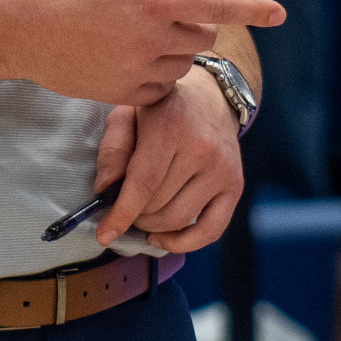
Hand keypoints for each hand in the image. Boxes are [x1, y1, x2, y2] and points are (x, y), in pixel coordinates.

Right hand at [5, 0, 283, 106]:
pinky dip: (154, 74)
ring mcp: (138, 69)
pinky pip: (159, 88)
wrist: (19, 29)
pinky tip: (125, 57)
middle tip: (154, 10)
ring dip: (172, 50)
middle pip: (200, 36)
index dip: (252, 9)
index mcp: (154, 1)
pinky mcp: (122, 92)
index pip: (216, 6)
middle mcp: (153, 39)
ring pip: (181, 64)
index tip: (279, 14)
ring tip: (134, 34)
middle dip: (190, 23)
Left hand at [92, 65, 243, 251]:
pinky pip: (211, 230)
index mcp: (171, 126)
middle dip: (133, 213)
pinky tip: (161, 239)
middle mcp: (202, 149)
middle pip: (158, 204)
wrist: (211, 97)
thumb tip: (104, 189)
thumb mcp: (128, 114)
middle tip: (123, 206)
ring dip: (152, 227)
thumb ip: (114, 149)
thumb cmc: (161, 108)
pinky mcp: (235, 186)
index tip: (104, 234)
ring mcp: (222, 170)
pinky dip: (183, 243)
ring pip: (179, 219)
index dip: (122, 213)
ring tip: (140, 214)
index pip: (144, 182)